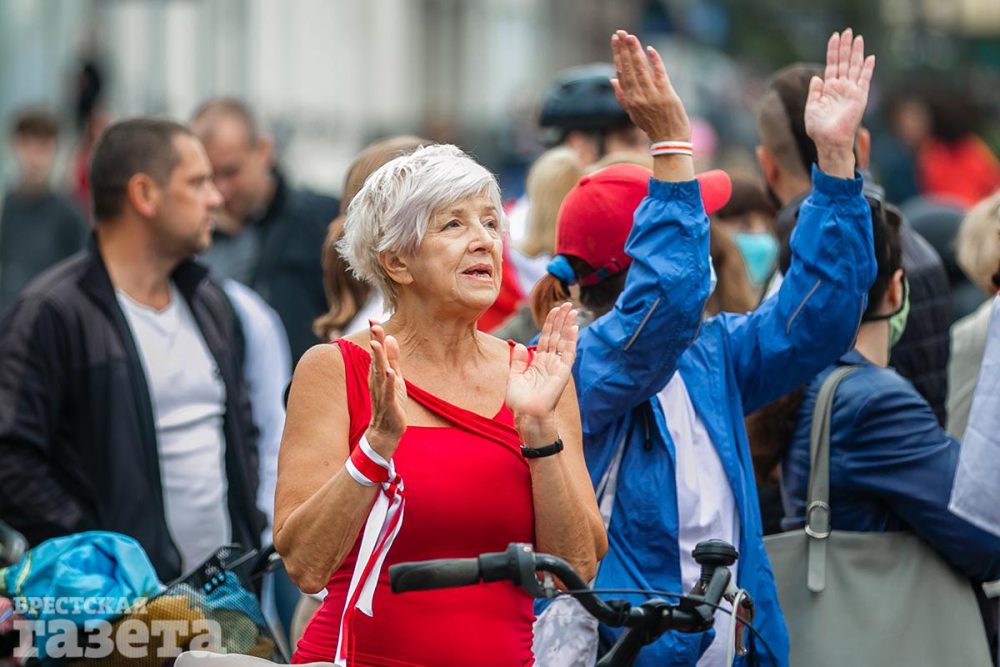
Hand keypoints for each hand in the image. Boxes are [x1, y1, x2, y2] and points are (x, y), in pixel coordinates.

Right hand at [367, 321, 406, 456]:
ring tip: (376, 343)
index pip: (376, 352)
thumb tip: (390, 337)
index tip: (373, 318)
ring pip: (379, 373)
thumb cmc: (390, 401)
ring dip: (378, 359)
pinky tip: (390, 373)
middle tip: (374, 325)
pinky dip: (388, 382)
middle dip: (375, 341)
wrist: (386, 430)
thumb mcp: (394, 377)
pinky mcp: (389, 404)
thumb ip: (392, 358)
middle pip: (376, 359)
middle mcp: (377, 381)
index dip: (375, 336)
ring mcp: (382, 392)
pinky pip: (388, 392)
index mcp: (378, 373)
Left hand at [506, 303, 577, 446]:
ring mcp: (558, 367)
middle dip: (561, 320)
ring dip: (568, 325)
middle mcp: (550, 363)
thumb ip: (518, 361)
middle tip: (567, 304)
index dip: (550, 324)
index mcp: (539, 363)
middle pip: (557, 336)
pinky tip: (574, 327)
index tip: (554, 310)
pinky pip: (568, 353)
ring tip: (572, 310)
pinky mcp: (563, 372)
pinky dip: (571, 340)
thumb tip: (520, 346)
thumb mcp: (514, 377)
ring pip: (564, 341)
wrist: (526, 415)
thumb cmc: (520, 402)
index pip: (546, 338)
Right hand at [610, 30, 690, 142]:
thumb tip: (612, 80)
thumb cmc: (652, 126)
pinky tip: (650, 49)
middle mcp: (639, 97)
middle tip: (620, 33)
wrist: (670, 141)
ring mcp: (652, 96)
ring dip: (635, 52)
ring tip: (630, 37)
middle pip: (628, 69)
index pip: (621, 74)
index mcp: (630, 101)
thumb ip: (622, 96)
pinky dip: (655, 61)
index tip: (615, 42)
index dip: (617, 57)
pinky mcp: (666, 95)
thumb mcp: (633, 114)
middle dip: (623, 50)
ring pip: (641, 69)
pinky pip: (659, 74)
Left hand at [805, 28, 875, 177]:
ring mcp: (851, 91)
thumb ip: (814, 92)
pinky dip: (867, 69)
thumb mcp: (812, 107)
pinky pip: (864, 80)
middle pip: (844, 62)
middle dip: (845, 47)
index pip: (832, 65)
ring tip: (858, 38)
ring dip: (857, 53)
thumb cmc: (818, 128)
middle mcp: (841, 88)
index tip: (834, 37)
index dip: (833, 51)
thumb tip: (817, 77)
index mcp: (828, 89)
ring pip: (855, 67)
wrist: (829, 141)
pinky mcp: (859, 97)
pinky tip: (870, 57)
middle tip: (847, 31)